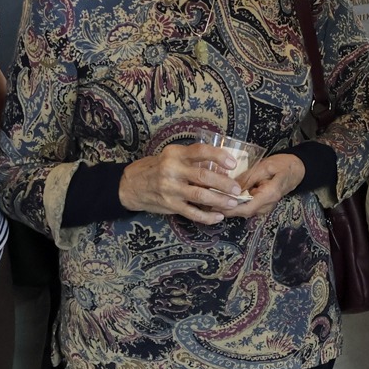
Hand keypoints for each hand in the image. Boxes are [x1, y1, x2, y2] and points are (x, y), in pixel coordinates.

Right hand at [119, 142, 248, 222]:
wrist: (131, 185)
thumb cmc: (158, 167)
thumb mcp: (172, 156)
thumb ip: (192, 160)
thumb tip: (222, 168)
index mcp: (175, 154)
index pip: (200, 151)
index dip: (218, 156)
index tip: (232, 163)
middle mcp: (172, 170)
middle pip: (203, 177)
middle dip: (224, 184)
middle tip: (237, 189)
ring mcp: (170, 189)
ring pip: (200, 196)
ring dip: (219, 201)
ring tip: (232, 203)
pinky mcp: (169, 205)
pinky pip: (192, 213)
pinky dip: (207, 217)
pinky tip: (218, 217)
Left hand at [218, 153, 306, 218]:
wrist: (298, 169)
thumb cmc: (282, 164)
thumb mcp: (265, 166)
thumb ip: (248, 177)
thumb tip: (229, 186)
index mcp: (269, 195)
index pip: (246, 208)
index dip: (229, 208)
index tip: (213, 204)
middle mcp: (267, 205)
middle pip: (242, 212)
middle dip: (224, 209)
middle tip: (206, 202)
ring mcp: (265, 207)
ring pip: (243, 211)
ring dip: (228, 207)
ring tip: (210, 200)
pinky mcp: (262, 205)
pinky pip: (246, 207)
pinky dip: (234, 204)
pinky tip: (222, 197)